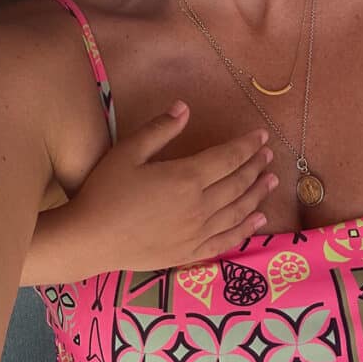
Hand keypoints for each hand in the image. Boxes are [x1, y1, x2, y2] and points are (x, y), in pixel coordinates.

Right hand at [69, 101, 276, 270]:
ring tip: (271, 182)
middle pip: (237, 183)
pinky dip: (246, 229)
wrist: (90, 240)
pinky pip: (227, 241)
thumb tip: (184, 108)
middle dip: (255, 166)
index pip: (227, 158)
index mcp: (185, 177)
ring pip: (238, 211)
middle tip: (269, 155)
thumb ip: (159, 130)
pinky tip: (257, 221)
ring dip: (257, 195)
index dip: (247, 145)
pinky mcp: (190, 253)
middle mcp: (199, 206)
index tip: (262, 135)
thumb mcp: (128, 152)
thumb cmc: (105, 191)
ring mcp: (197, 233)